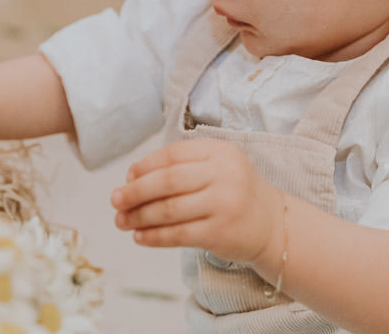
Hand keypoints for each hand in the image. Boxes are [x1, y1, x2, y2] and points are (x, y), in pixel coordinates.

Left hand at [110, 139, 281, 262]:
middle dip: (135, 191)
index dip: (144, 166)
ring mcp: (223, 204)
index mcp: (220, 151)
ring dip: (139, 217)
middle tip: (114, 200)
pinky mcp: (220, 232)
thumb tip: (131, 178)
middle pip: (167, 181)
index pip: (172, 155)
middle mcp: (224, 174)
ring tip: (121, 221)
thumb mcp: (217, 166)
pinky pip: (177, 235)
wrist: (273, 225)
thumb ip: (181, 166)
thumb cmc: (234, 192)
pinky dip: (154, 236)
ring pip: (168, 209)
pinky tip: (139, 237)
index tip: (127, 178)